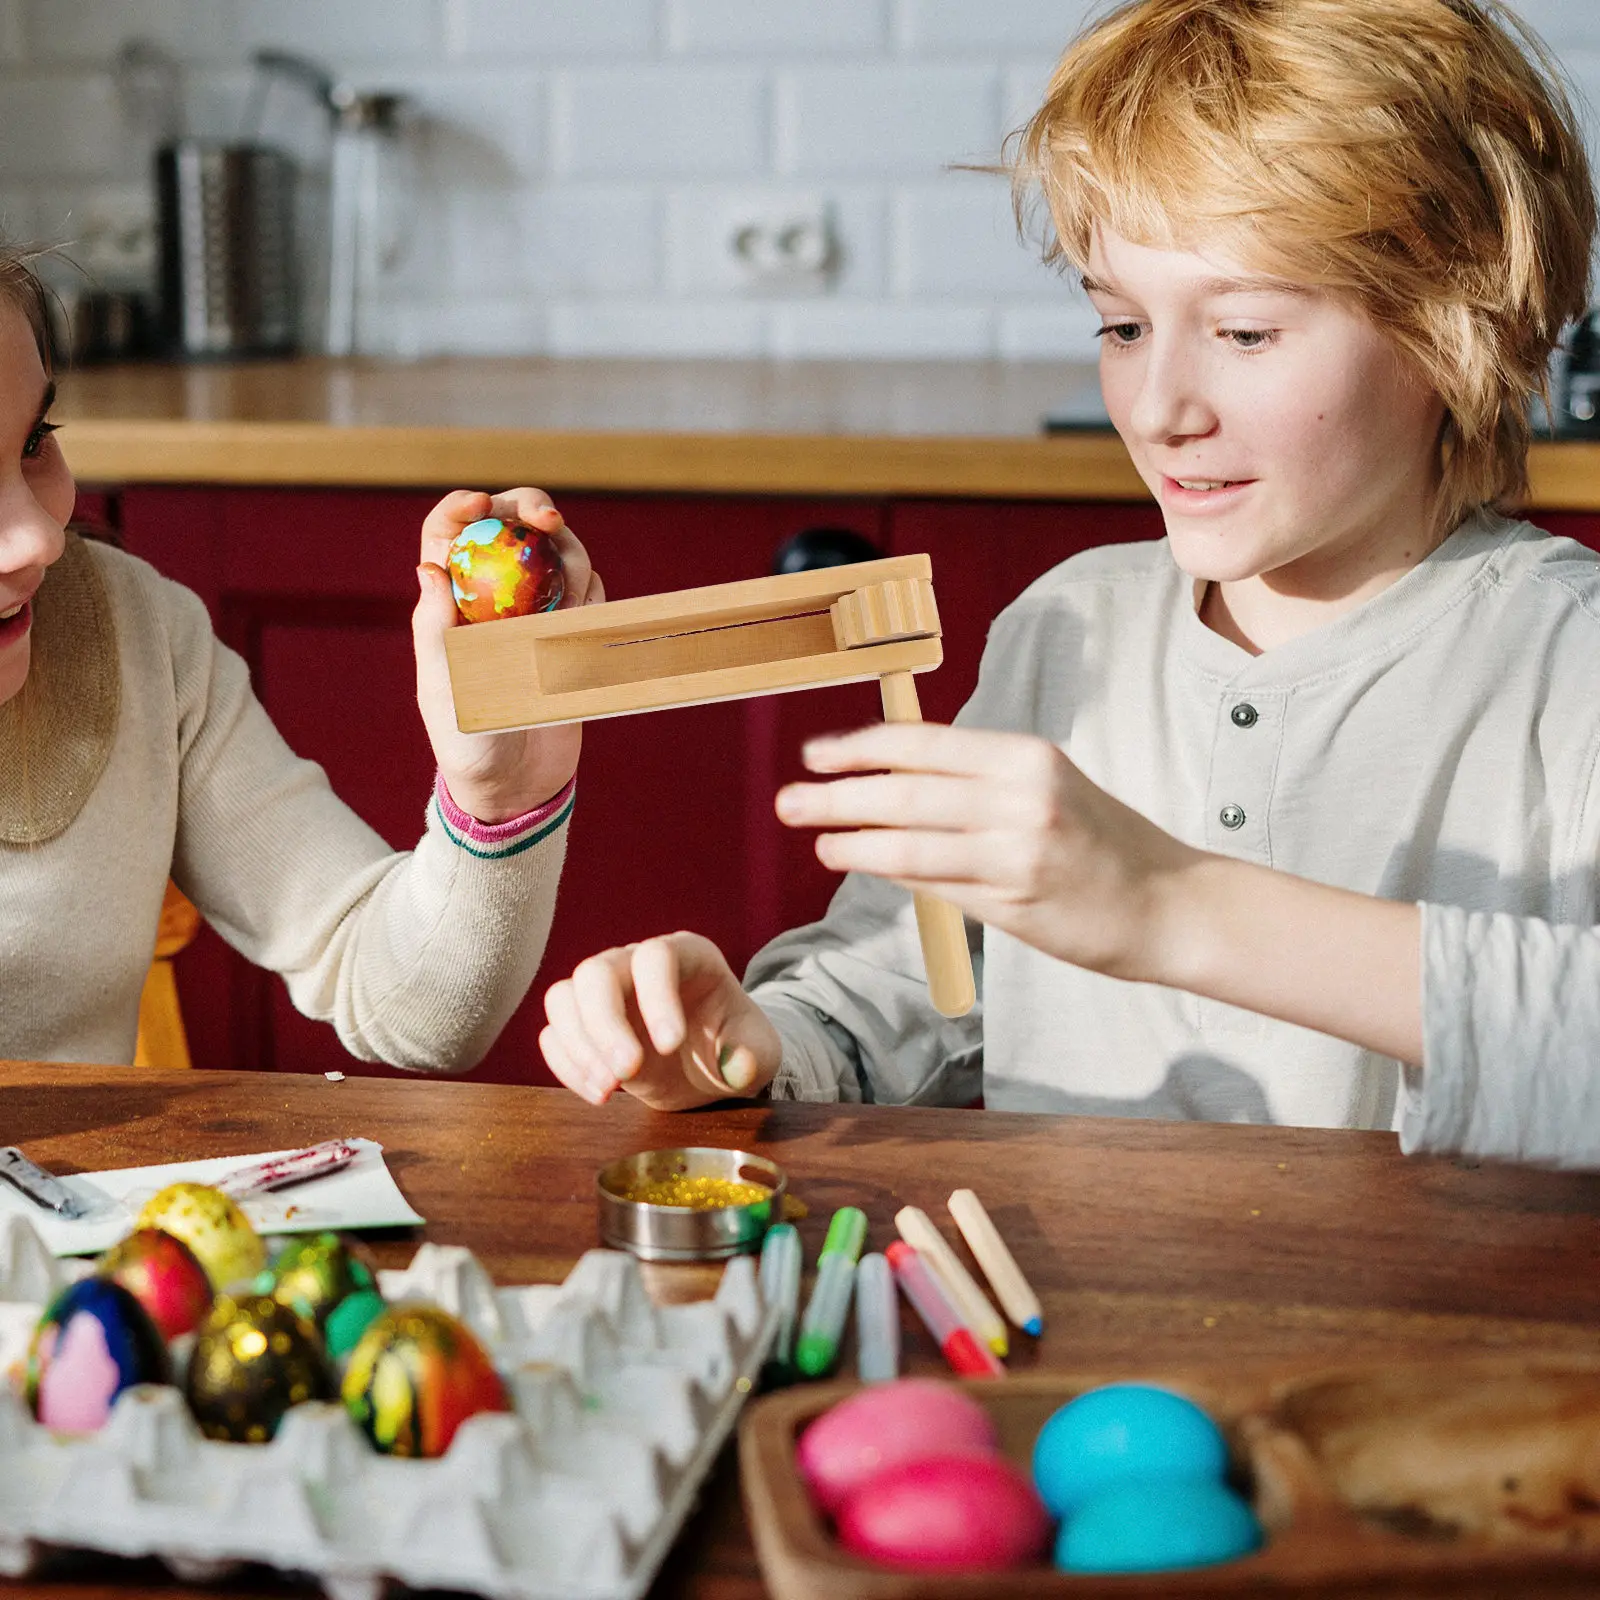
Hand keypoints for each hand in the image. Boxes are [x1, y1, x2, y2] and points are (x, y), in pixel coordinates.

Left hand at [414, 488, 602, 822]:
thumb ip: (437, 630)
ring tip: (571, 586)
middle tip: (548, 520)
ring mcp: (535, 616)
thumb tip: (429, 567)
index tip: (484, 503)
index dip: (464, 507)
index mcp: (450, 604)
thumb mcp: (445, 688)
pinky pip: (588, 594)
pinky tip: (588, 612)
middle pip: (511, 530)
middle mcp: (493, 599)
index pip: (449, 535)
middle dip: (530, 510)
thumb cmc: (468, 743)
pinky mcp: (571, 637)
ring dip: (568, 551)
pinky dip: (593, 589)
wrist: (517, 787)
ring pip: (556, 556)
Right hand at [539, 932, 782, 1109]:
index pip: (656, 957)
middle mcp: (637, 963)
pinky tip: (599, 1093)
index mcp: (688, 956)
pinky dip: (567, 1065)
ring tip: (610, 1090)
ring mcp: (605, 991)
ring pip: (564, 997)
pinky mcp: (583, 1024)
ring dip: (579, 1047)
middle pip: (597, 972)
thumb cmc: (737, 1045)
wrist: (711, 1064)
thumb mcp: (760, 1052)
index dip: (656, 998)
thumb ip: (754, 1056)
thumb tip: (738, 1066)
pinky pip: (554, 1034)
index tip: (669, 1046)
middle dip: (605, 1025)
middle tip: (625, 1075)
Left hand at [775, 723, 1199, 983]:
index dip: (861, 747)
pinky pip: (932, 880)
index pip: (924, 743)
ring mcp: (1018, 850)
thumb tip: (891, 783)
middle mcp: (1022, 796)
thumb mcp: (1047, 789)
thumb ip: (975, 784)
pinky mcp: (1015, 900)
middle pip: (905, 790)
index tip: (815, 753)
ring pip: (910, 839)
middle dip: (837, 794)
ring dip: (850, 838)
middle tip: (788, 799)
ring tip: (813, 836)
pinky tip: (856, 862)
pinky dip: (887, 868)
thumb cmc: (1101, 844)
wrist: (1168, 903)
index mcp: (1027, 756)